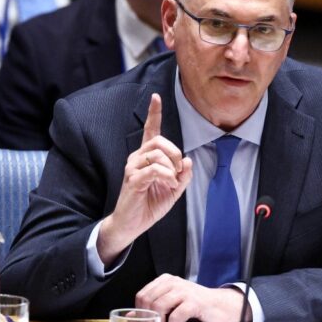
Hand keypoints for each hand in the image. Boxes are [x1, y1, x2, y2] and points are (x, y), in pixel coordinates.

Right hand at [98, 93, 192, 263]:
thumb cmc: (150, 204)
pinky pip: (154, 169)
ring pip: (157, 154)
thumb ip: (183, 175)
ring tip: (172, 182)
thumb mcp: (174, 189)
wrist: (132, 224)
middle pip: (159, 140)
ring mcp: (133, 168)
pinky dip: (167, 176)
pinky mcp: (133, 180)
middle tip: (178, 170)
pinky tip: (169, 185)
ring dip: (171, 168)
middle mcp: (137, 158)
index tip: (156, 96)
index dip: (154, 113)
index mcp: (147, 157)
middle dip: (174, 152)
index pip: (151, 130)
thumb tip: (188, 160)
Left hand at [136, 274, 249, 321]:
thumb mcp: (172, 303)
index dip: (141, 312)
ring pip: (159, 307)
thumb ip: (153, 307)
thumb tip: (132, 316)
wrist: (221, 305)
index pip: (141, 295)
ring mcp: (184, 291)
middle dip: (151, 319)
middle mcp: (174, 282)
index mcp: (166, 280)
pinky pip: (175, 316)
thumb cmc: (196, 305)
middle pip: (148, 301)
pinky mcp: (194, 302)